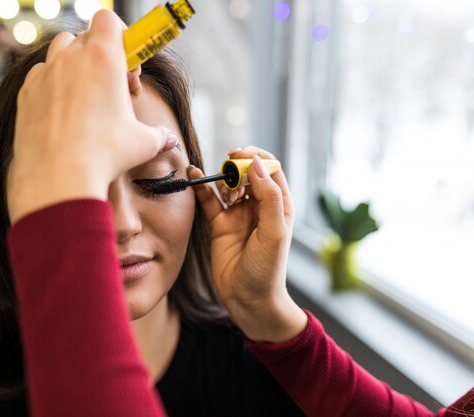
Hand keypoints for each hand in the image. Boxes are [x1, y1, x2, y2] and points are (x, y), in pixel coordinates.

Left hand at [7, 10, 176, 222]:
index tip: (129, 68)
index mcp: (103, 57)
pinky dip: (52, 86)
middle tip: (112, 88)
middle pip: (85, 36)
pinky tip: (63, 114)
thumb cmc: (104, 155)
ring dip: (74, 66)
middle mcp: (70, 58)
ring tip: (86, 98)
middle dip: (100, 56)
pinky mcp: (25, 94)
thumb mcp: (142, 144)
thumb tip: (169, 139)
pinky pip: (40, 77)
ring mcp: (44, 74)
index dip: (122, 37)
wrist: (57, 178)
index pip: (109, 20)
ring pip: (59, 52)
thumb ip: (158, 135)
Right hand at [190, 146, 306, 342]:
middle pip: (247, 173)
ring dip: (222, 179)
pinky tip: (194, 175)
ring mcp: (238, 215)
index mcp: (279, 205)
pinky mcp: (220, 225)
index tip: (240, 155)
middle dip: (237, 167)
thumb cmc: (267, 270)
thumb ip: (269, 197)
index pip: (270, 169)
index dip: (257, 158)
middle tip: (228, 169)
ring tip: (223, 192)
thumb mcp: (274, 232)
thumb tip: (257, 164)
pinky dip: (202, 187)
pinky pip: (210, 200)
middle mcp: (259, 207)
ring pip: (228, 184)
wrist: (248, 300)